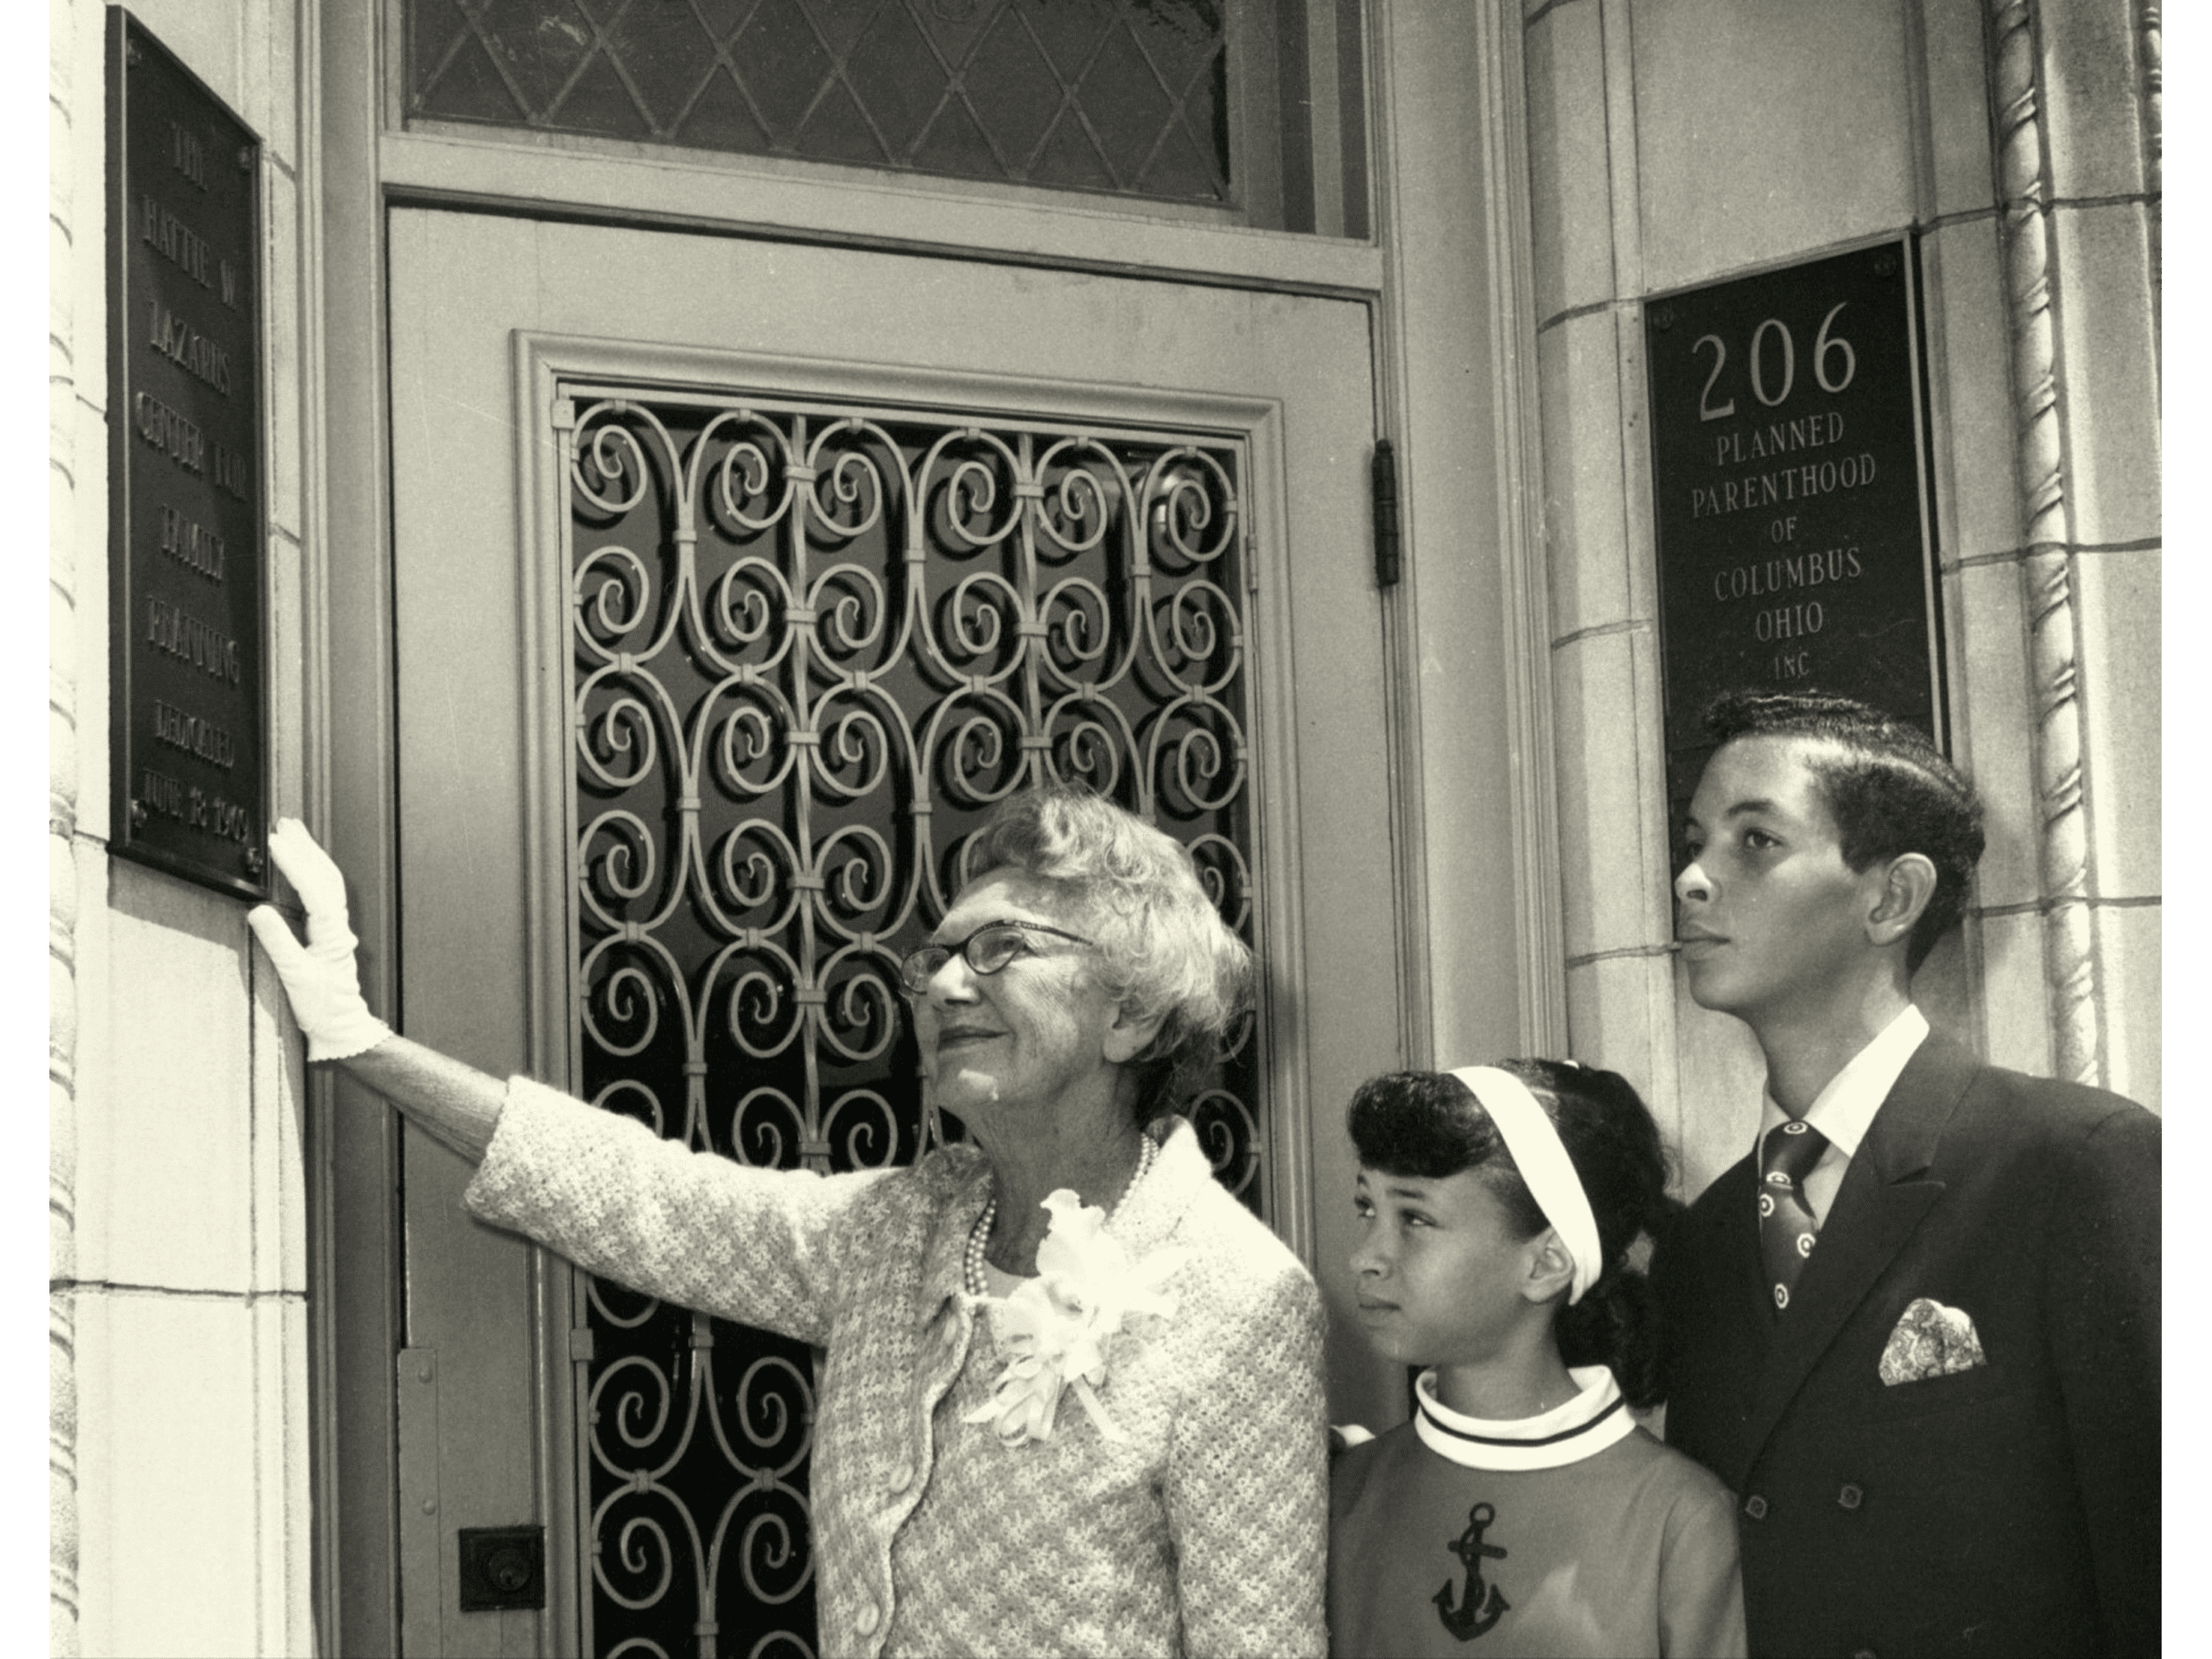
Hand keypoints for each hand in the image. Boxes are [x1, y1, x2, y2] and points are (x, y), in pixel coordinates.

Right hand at [246, 818, 393, 1061]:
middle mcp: (338, 925)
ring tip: (293, 832)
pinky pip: (324, 893)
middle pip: (325, 875)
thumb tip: (257, 909)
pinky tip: (303, 865)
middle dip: (306, 846)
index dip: (294, 862)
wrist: (342, 1027)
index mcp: (330, 932)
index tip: (274, 840)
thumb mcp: (294, 977)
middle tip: (285, 822)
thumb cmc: (321, 1007)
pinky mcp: (331, 933)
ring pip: (328, 881)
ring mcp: (336, 927)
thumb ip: (277, 943)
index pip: (313, 888)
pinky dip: (313, 872)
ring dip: (311, 854)